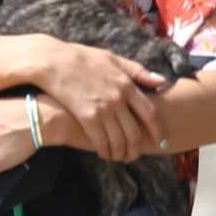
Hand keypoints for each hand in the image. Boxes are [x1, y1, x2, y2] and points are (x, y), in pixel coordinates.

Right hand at [38, 41, 164, 161]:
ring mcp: (103, 109)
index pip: (150, 113)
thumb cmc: (82, 59)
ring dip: (121, 153)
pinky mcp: (87, 117)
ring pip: (119, 141)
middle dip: (136, 148)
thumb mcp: (113, 59)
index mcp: (127, 84)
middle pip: (135, 132)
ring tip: (119, 157)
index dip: (156, 131)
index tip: (159, 141)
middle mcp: (118, 99)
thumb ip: (137, 72)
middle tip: (135, 156)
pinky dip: (105, 151)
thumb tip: (162, 81)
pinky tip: (104, 153)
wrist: (54, 62)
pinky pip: (101, 142)